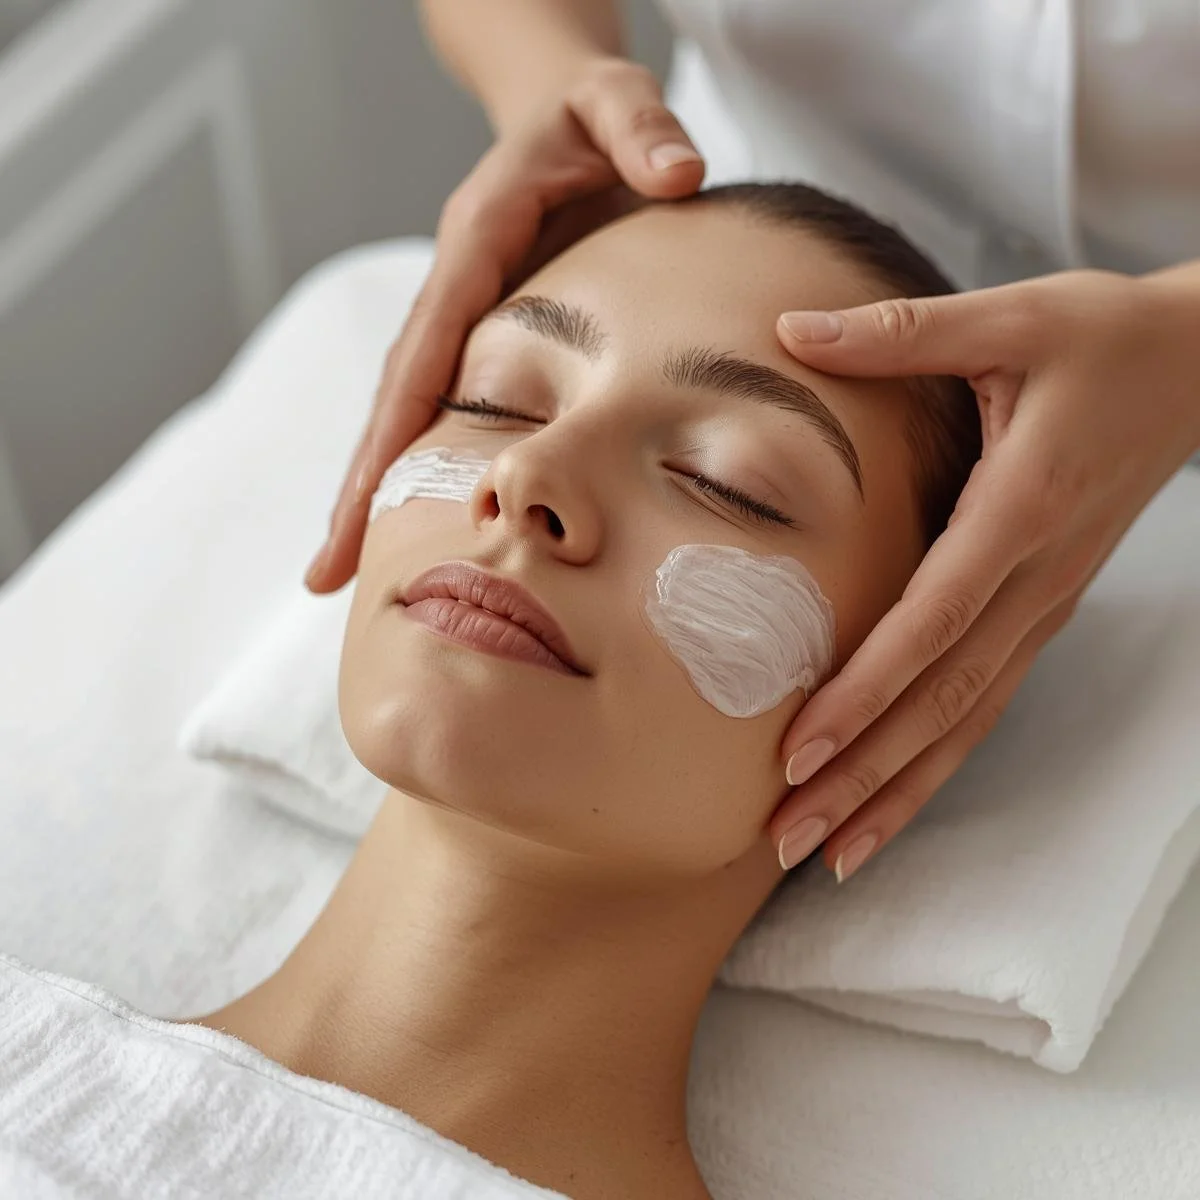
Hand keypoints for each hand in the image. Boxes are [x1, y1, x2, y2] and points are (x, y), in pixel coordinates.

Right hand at [304, 57, 704, 592]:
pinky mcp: (476, 335)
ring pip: (407, 410)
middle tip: (327, 573)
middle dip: (359, 485)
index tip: (366, 504)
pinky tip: (409, 517)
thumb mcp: (615, 100)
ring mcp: (458, 315)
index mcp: (474, 241)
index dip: (395, 429)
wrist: (564, 111)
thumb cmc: (589, 112)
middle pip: (395, 397)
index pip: (425, 348)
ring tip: (344, 571)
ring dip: (375, 487)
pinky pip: (438, 406)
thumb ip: (641, 127)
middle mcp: (451, 287)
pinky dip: (418, 463)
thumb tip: (678, 172)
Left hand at [770, 266, 1199, 879]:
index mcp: (1021, 509)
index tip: (799, 749)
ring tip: (823, 852)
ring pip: (964, 723)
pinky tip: (884, 808)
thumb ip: (899, 334)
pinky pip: (982, 708)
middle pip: (942, 701)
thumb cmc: (1102, 338)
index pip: (932, 620)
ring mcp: (1044, 609)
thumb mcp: (1009, 317)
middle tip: (785, 835)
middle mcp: (1035, 580)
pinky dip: (932, 766)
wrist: (1198, 367)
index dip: (865, 690)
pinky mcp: (1041, 616)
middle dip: (861, 773)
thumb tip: (790, 330)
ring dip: (892, 791)